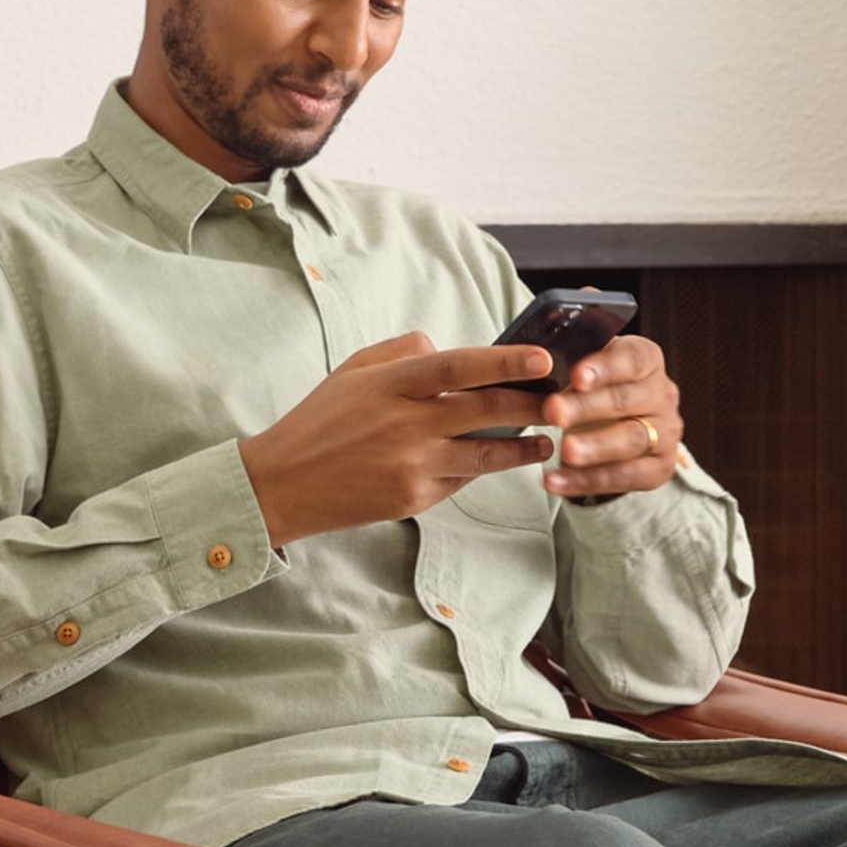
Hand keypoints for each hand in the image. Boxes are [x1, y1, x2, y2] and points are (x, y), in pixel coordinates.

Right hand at [237, 332, 551, 547]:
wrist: (284, 484)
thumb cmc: (321, 420)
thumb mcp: (353, 371)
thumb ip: (402, 353)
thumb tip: (446, 347)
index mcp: (390, 385)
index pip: (459, 367)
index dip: (506, 361)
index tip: (542, 358)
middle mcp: (405, 425)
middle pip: (485, 411)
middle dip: (532, 405)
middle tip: (563, 400)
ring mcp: (412, 466)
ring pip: (486, 455)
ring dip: (523, 447)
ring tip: (548, 440)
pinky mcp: (414, 499)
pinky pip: (462, 480)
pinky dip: (483, 468)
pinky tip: (499, 460)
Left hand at [541, 333, 684, 502]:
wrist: (611, 427)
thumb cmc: (594, 391)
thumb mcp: (585, 369)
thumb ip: (571, 364)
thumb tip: (537, 359)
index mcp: (647, 361)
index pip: (632, 359)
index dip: (604, 367)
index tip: (576, 376)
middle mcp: (662, 395)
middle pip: (626, 400)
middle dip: (587, 408)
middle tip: (553, 413)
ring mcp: (665, 433)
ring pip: (632, 439)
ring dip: (594, 447)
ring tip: (564, 451)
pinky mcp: (659, 468)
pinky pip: (625, 477)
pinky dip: (587, 481)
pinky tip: (558, 481)